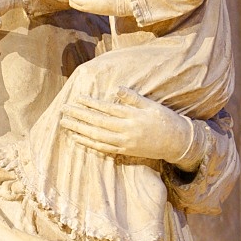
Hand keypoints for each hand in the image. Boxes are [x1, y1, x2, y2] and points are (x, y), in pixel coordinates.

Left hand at [59, 87, 195, 165]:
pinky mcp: (124, 151)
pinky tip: (77, 138)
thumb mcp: (151, 105)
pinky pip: (102, 148)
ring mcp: (124, 143)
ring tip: (65, 123)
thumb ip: (133, 98)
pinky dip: (88, 143)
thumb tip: (117, 89)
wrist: (176, 142)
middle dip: (78, 115)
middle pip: (97, 122)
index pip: (106, 109)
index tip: (76, 98)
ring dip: (79, 129)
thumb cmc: (164, 119)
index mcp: (132, 116)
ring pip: (96, 136)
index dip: (90, 103)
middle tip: (63, 109)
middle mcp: (125, 130)